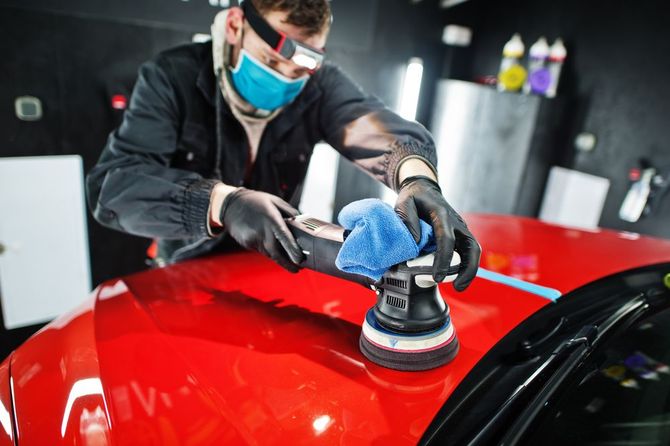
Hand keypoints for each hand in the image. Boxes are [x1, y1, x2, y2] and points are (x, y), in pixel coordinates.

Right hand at [220, 188, 303, 271]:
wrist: (231, 205)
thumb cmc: (255, 201)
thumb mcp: (275, 201)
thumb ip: (290, 212)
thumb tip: (301, 222)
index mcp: (271, 218)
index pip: (283, 236)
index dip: (291, 249)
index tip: (299, 260)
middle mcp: (261, 230)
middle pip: (276, 253)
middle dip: (287, 264)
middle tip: (297, 269)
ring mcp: (252, 238)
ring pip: (269, 253)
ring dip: (279, 258)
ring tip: (289, 260)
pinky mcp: (247, 243)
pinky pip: (261, 250)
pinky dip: (268, 250)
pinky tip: (270, 244)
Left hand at [395, 175, 480, 289]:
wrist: (423, 188)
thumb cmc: (413, 197)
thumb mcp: (404, 203)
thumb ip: (408, 220)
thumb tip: (415, 243)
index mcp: (442, 214)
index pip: (447, 239)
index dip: (443, 260)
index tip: (438, 276)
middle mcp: (456, 222)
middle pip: (472, 247)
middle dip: (468, 269)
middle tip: (458, 287)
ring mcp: (460, 228)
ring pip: (473, 251)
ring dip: (469, 270)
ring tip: (459, 286)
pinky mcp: (460, 234)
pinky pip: (467, 251)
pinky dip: (464, 265)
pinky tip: (455, 277)